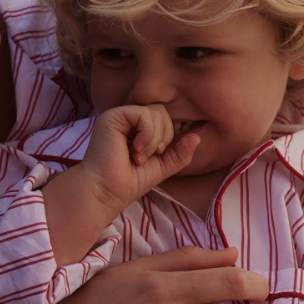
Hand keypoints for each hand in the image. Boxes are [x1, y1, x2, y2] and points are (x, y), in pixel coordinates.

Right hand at [82, 104, 199, 212]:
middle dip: (165, 136)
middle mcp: (127, 118)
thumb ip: (179, 153)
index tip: (159, 155)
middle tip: (151, 156)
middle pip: (162, 111)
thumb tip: (197, 137)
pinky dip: (147, 134)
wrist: (106, 192)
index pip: (164, 118)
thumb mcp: (162, 167)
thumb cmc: (129, 182)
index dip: (169, 135)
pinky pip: (143, 114)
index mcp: (137, 127)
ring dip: (154, 138)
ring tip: (140, 157)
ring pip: (156, 112)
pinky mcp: (113, 116)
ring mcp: (120, 115)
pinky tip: (135, 150)